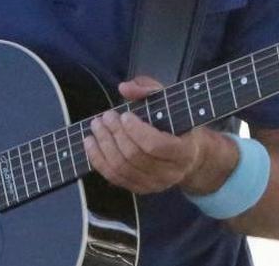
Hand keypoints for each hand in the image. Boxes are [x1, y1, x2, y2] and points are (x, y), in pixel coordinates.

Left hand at [84, 76, 231, 194]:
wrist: (187, 155)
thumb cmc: (176, 123)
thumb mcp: (169, 101)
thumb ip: (148, 89)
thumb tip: (124, 88)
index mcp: (184, 152)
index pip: (156, 146)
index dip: (136, 131)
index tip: (124, 115)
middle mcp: (171, 173)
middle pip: (135, 157)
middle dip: (115, 134)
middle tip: (105, 117)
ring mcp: (155, 185)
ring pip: (122, 168)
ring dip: (103, 146)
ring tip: (96, 126)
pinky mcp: (140, 189)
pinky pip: (114, 178)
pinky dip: (98, 160)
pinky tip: (90, 144)